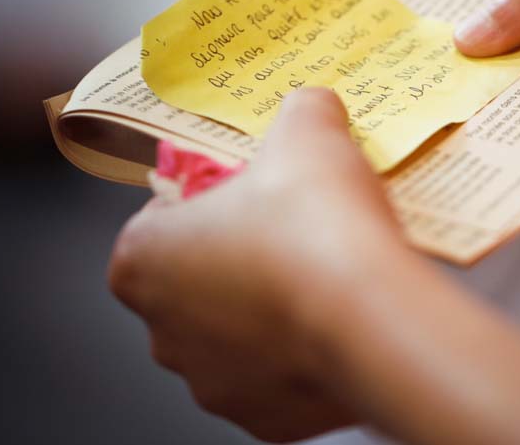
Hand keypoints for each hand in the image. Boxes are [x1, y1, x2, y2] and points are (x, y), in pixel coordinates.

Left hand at [108, 88, 411, 441]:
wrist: (375, 319)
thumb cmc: (317, 225)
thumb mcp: (308, 132)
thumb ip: (301, 110)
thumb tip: (313, 105)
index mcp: (143, 260)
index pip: (158, 218)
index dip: (206, 198)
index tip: (252, 189)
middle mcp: (164, 332)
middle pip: (196, 280)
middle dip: (239, 256)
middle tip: (294, 228)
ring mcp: (214, 384)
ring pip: (238, 336)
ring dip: (270, 309)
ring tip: (325, 276)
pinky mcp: (266, 420)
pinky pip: (280, 378)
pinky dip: (303, 354)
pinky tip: (339, 322)